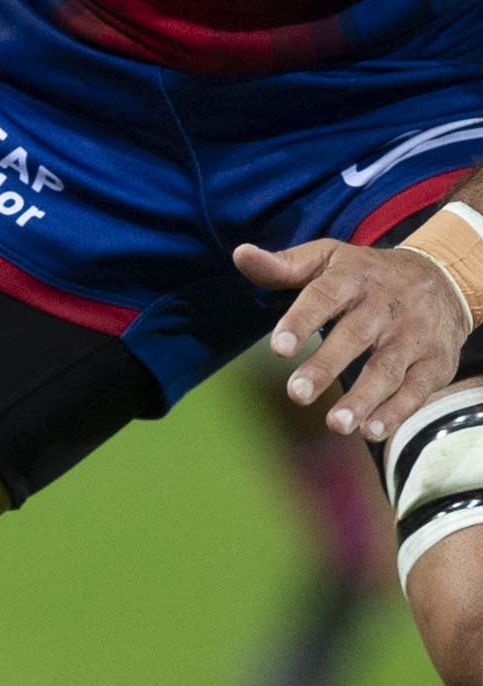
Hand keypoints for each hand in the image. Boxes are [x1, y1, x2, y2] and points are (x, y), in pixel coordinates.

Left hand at [238, 237, 477, 444]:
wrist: (445, 277)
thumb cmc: (367, 274)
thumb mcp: (329, 259)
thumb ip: (284, 266)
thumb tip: (240, 254)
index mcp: (354, 278)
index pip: (325, 296)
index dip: (302, 320)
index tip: (279, 347)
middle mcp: (387, 306)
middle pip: (356, 335)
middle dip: (327, 365)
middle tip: (297, 393)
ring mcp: (414, 334)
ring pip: (388, 367)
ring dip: (363, 398)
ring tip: (335, 424)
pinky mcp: (435, 360)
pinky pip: (417, 388)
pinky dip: (396, 411)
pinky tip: (372, 431)